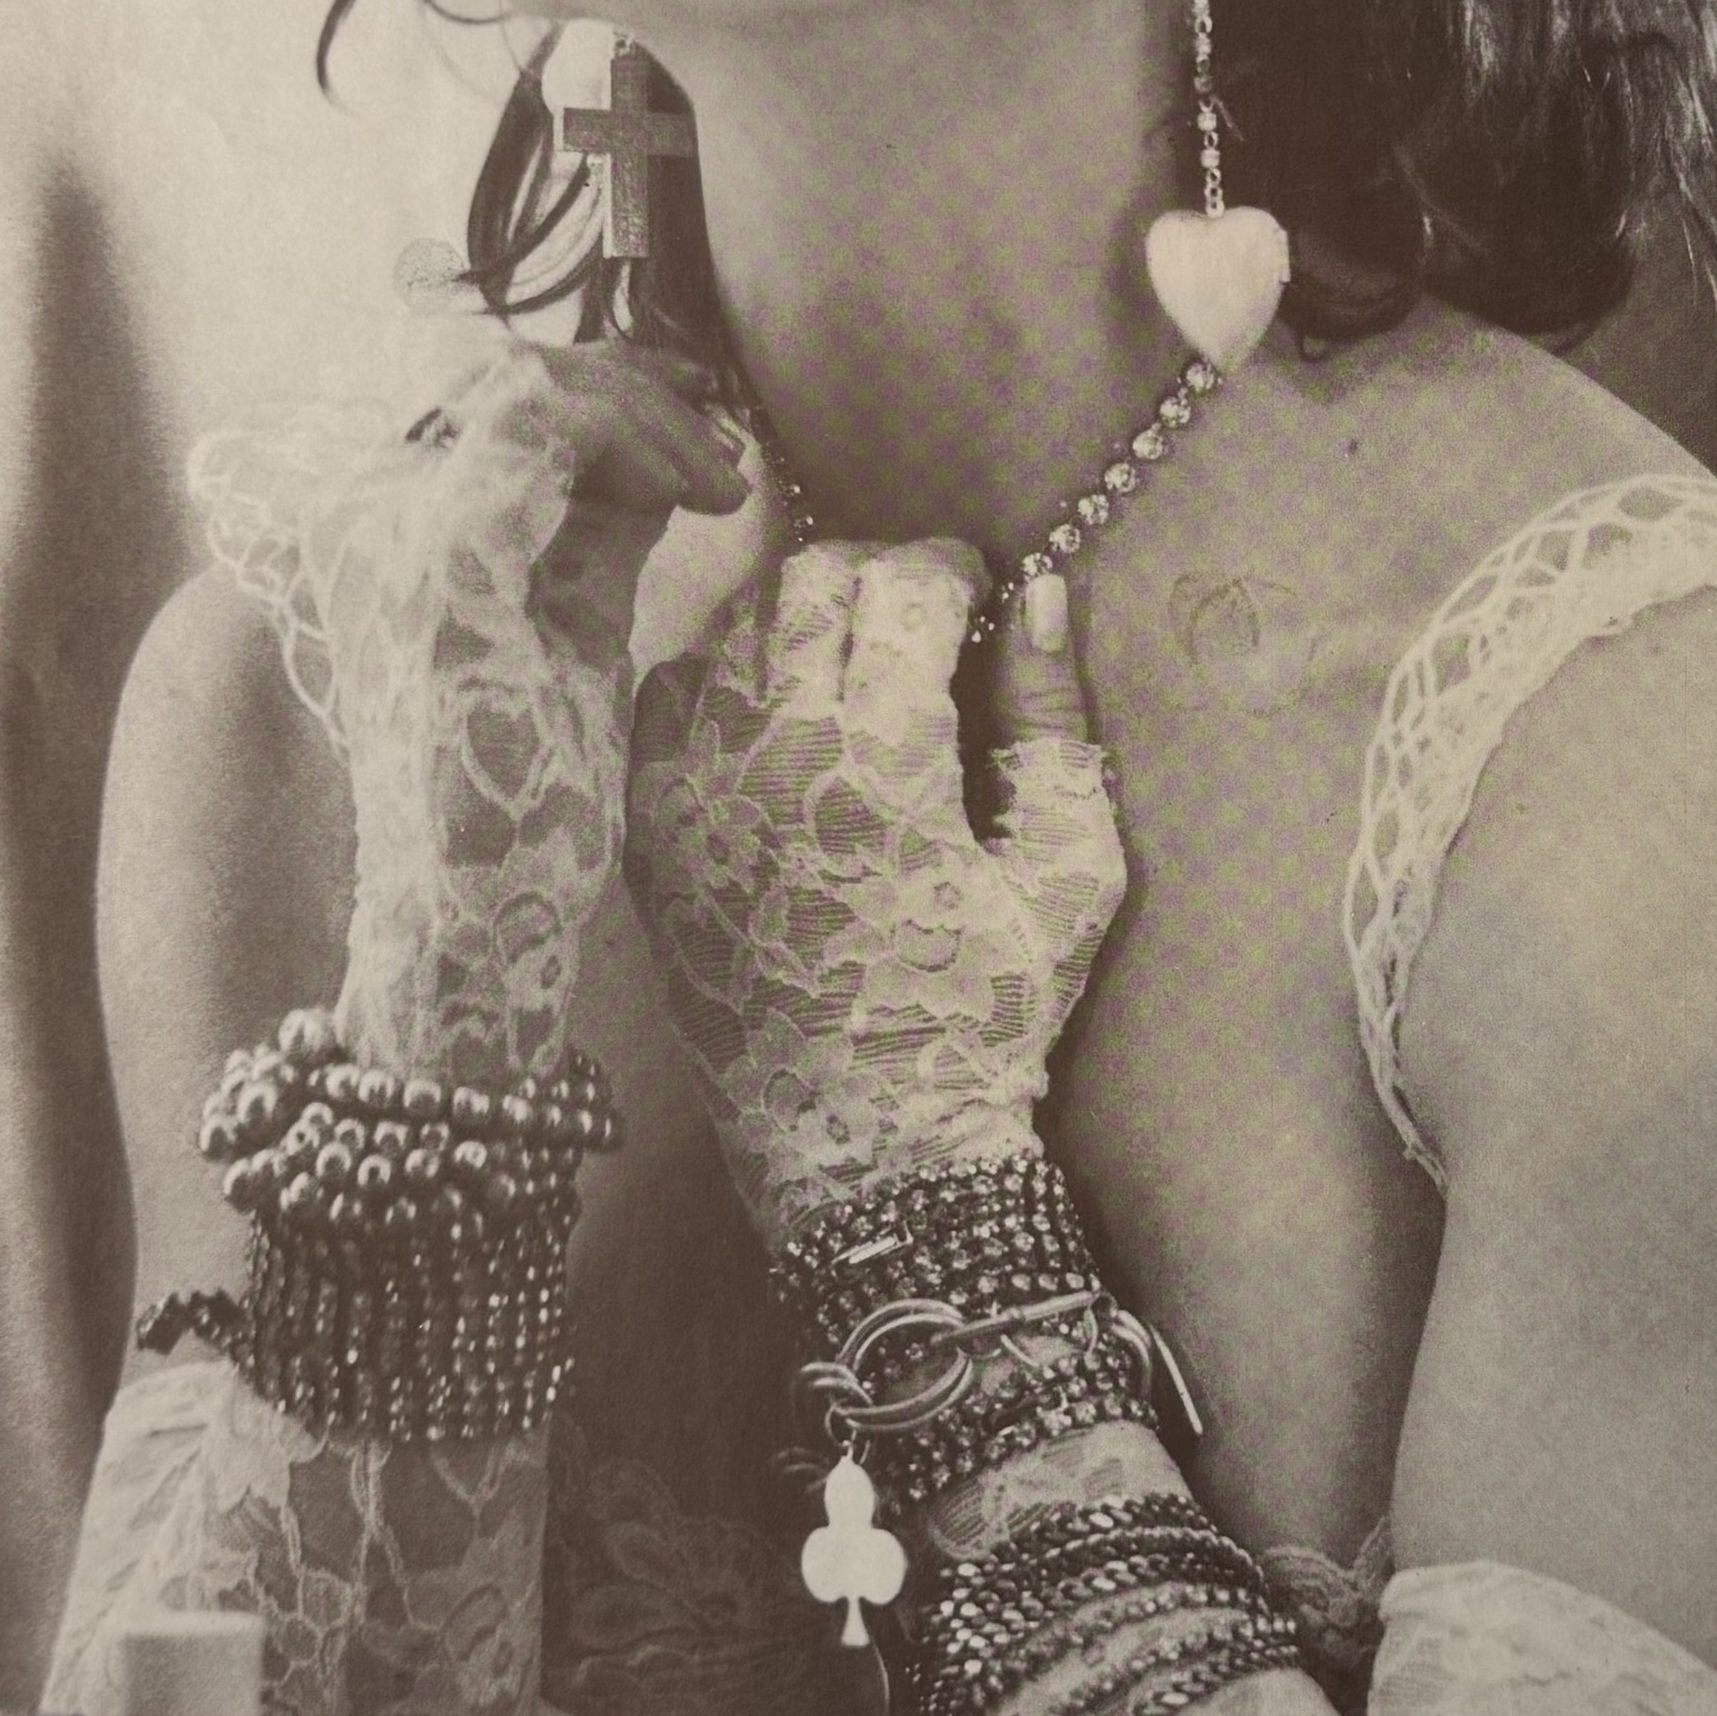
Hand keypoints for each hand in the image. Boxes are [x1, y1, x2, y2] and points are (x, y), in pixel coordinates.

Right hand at [308, 338, 745, 1085]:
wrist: (479, 917)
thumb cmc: (522, 788)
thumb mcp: (571, 620)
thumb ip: (595, 527)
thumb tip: (657, 441)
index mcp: (388, 528)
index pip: (492, 389)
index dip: (608, 379)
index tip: (701, 414)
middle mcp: (362, 515)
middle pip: (508, 369)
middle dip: (637, 389)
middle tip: (722, 450)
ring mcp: (388, 534)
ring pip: (525, 382)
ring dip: (645, 414)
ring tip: (716, 483)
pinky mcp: (434, 567)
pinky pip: (533, 428)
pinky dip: (631, 440)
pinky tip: (692, 500)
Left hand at [626, 541, 1125, 1243]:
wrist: (866, 1145)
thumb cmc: (985, 1016)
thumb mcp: (1066, 873)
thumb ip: (1053, 723)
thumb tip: (1042, 593)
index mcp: (881, 757)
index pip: (902, 584)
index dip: (951, 570)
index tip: (975, 595)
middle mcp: (769, 753)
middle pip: (807, 582)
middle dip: (874, 576)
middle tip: (917, 619)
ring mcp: (693, 791)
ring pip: (732, 629)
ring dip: (798, 620)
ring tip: (851, 665)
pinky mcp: (649, 834)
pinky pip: (664, 699)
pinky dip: (720, 679)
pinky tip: (771, 721)